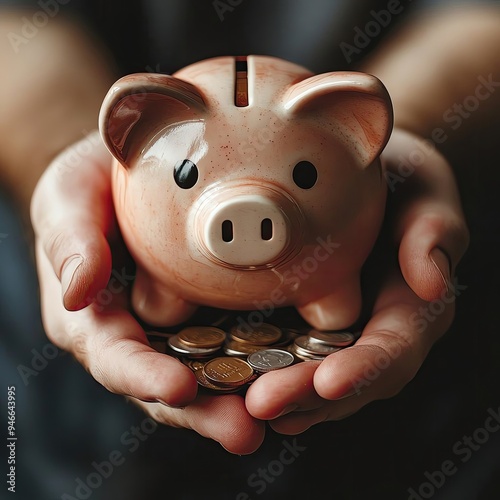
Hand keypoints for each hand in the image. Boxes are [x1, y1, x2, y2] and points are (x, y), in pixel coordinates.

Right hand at [31, 131, 264, 453]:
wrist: (131, 171)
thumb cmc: (91, 186)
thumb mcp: (69, 200)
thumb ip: (70, 242)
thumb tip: (77, 292)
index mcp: (98, 320)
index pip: (116, 359)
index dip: (144, 377)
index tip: (179, 388)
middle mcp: (142, 335)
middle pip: (169, 384)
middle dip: (204, 410)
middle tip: (244, 430)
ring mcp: (182, 327)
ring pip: (210, 372)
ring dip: (241, 396)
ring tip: (279, 410)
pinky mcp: (218, 310)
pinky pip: (241, 339)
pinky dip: (264, 357)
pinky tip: (294, 365)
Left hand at [244, 128, 468, 432]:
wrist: (363, 177)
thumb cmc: (400, 183)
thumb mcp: (425, 195)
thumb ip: (434, 234)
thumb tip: (435, 283)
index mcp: (409, 311)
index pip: (392, 351)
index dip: (365, 370)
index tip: (331, 383)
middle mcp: (371, 332)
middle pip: (344, 376)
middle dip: (306, 394)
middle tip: (263, 404)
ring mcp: (334, 332)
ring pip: (310, 375)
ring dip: (279, 393)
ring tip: (239, 401)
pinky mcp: (300, 322)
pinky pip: (281, 352)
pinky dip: (259, 369)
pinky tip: (229, 378)